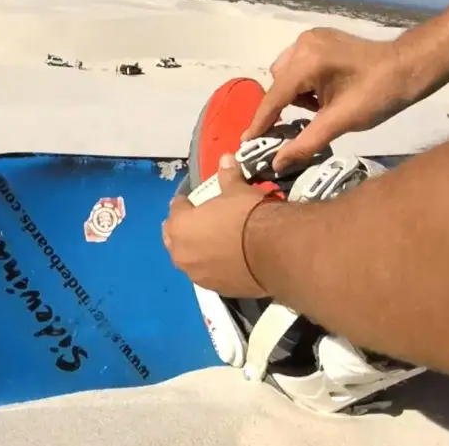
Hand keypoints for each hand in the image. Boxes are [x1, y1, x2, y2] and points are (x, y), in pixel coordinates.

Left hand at [162, 153, 274, 296]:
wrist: (273, 252)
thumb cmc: (247, 216)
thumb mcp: (237, 191)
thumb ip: (227, 176)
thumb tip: (225, 158)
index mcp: (180, 226)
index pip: (176, 209)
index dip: (184, 203)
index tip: (192, 200)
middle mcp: (182, 253)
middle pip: (174, 238)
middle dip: (182, 229)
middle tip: (196, 221)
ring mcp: (198, 275)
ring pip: (189, 260)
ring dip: (195, 250)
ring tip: (211, 242)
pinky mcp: (216, 290)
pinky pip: (208, 274)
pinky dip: (213, 266)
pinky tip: (226, 260)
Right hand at [243, 28, 416, 171]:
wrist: (410, 66)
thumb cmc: (379, 94)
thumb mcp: (341, 122)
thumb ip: (305, 142)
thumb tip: (277, 163)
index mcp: (306, 61)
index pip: (274, 97)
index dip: (260, 123)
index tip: (246, 143)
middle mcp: (302, 44)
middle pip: (278, 84)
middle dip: (288, 105)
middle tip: (311, 120)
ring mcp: (311, 38)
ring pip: (287, 74)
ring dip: (297, 94)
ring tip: (322, 105)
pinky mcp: (320, 39)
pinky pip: (299, 65)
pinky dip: (305, 82)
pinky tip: (325, 91)